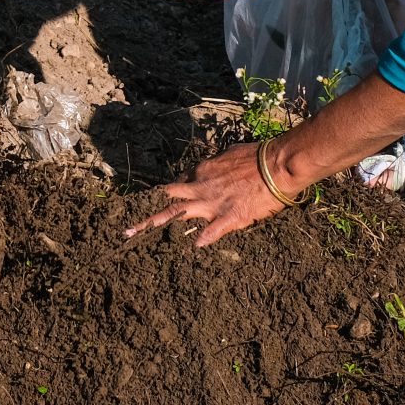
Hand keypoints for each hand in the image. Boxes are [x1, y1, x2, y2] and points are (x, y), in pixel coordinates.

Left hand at [126, 140, 291, 247]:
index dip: (174, 196)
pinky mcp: (228, 216)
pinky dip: (202, 240)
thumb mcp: (231, 155)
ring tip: (134, 234)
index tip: (166, 204)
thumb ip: (219, 164)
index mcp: (202, 172)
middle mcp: (200, 187)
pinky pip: (211, 232)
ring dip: (154, 224)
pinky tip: (193, 249)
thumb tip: (217, 166)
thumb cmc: (257, 156)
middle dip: (146, 212)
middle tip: (128, 228)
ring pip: (176, 214)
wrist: (277, 164)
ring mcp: (211, 203)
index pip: (181, 185)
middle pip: (167, 199)